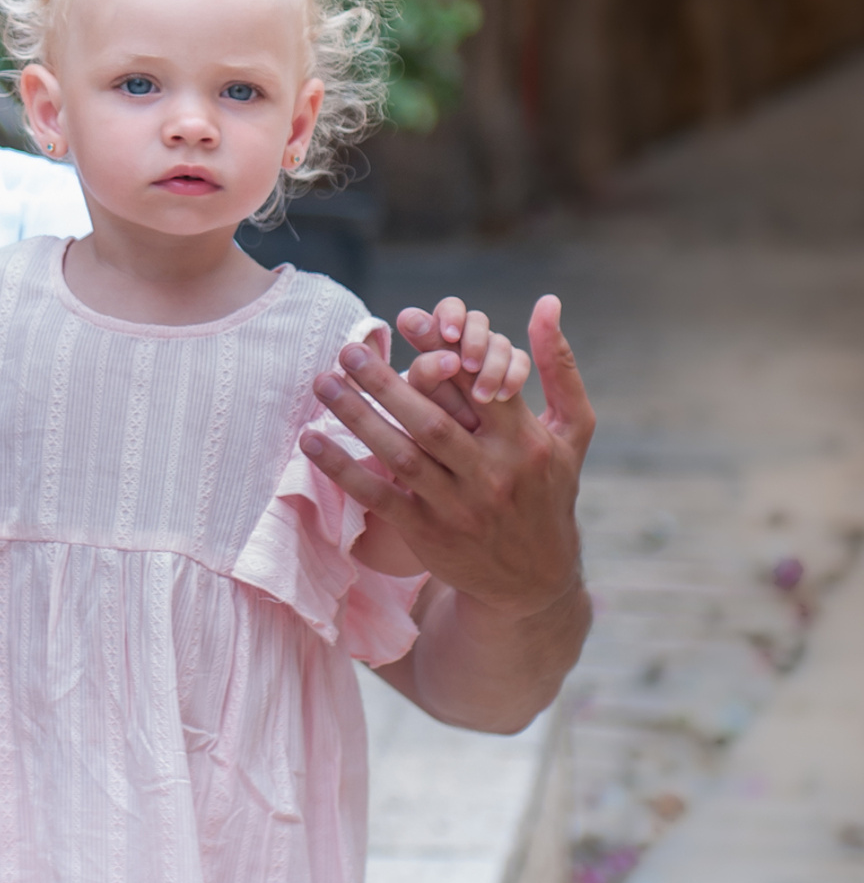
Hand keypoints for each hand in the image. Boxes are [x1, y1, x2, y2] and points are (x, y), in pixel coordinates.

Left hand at [302, 295, 593, 620]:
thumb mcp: (571, 431)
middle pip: (430, 421)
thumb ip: (558, 366)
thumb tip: (548, 301)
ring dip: (357, 418)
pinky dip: (343, 469)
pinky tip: (311, 440)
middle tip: (348, 349)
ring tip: (324, 382)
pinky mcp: (428, 533)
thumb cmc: (549, 489)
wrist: (536, 581)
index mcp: (523, 442)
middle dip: (385, 382)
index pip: (476, 386)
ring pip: (400, 455)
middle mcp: (491, 474)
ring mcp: (458, 506)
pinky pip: (379, 496)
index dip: (440, 351)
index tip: (404, 319)